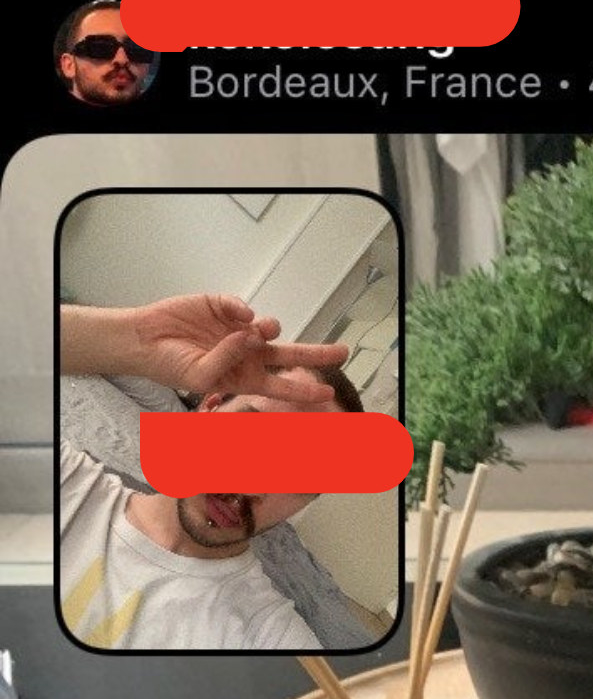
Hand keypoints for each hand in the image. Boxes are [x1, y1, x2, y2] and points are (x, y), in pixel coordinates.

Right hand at [129, 294, 349, 400]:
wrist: (144, 339)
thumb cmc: (170, 365)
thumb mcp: (200, 377)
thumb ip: (228, 360)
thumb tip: (252, 335)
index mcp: (244, 376)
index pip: (281, 385)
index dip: (304, 389)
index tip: (327, 393)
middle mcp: (246, 353)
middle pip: (289, 354)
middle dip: (316, 353)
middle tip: (342, 351)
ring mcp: (237, 328)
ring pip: (268, 328)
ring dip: (270, 329)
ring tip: (258, 329)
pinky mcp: (223, 305)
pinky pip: (241, 305)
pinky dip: (240, 308)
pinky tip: (231, 312)